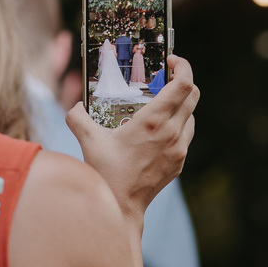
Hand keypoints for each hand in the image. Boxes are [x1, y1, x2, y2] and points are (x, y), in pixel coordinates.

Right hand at [67, 55, 197, 225]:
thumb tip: (74, 106)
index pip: (183, 84)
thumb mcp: (88, 140)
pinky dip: (179, 123)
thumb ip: (78, 117)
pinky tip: (161, 127)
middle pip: (193, 94)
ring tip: (162, 103)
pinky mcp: (180, 161)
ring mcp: (179, 148)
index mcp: (153, 122)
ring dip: (182, 104)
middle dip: (183, 80)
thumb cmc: (107, 173)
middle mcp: (172, 132)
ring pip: (192, 115)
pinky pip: (187, 133)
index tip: (170, 60)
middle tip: (167, 76)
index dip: (182, 66)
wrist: (122, 206)